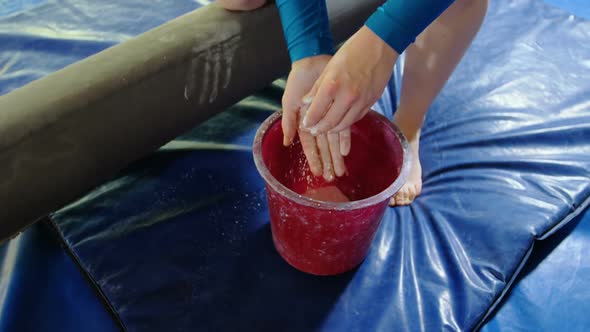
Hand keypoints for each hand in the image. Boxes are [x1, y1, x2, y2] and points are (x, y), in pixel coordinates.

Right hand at [282, 55, 349, 180]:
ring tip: (341, 170)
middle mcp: (316, 123)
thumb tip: (288, 143)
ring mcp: (328, 117)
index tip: (318, 173)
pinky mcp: (339, 109)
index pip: (309, 146)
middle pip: (323, 147)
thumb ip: (289, 122)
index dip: (313, 159)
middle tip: (333, 177)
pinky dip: (344, 139)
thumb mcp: (290, 102)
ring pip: (333, 140)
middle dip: (328, 162)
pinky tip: (346, 152)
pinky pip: (343, 127)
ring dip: (336, 155)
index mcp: (303, 122)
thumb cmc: (298, 81)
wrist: (313, 62)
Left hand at [301, 26, 398, 134]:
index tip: (305, 124)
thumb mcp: (329, 67)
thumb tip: (306, 103)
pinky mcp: (371, 102)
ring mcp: (361, 101)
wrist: (380, 45)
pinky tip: (340, 121)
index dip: (309, 121)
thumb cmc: (353, 51)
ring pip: (344, 125)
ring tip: (326, 129)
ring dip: (333, 129)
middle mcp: (347, 97)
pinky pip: (356, 118)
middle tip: (313, 130)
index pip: (316, 112)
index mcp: (332, 86)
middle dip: (319, 129)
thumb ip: (317, 88)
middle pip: (329, 123)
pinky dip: (346, 122)